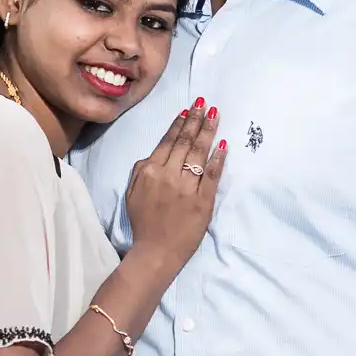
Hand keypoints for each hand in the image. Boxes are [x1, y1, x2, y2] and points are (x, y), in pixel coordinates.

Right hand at [124, 97, 223, 264]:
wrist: (156, 252)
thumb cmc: (143, 224)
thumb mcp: (131, 194)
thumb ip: (139, 172)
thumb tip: (152, 155)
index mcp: (149, 171)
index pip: (167, 142)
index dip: (179, 124)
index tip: (188, 111)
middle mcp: (168, 174)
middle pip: (185, 142)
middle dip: (196, 120)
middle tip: (204, 103)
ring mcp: (187, 186)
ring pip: (200, 152)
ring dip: (208, 131)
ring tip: (215, 114)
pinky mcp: (203, 199)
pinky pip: (213, 174)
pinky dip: (219, 158)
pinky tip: (223, 144)